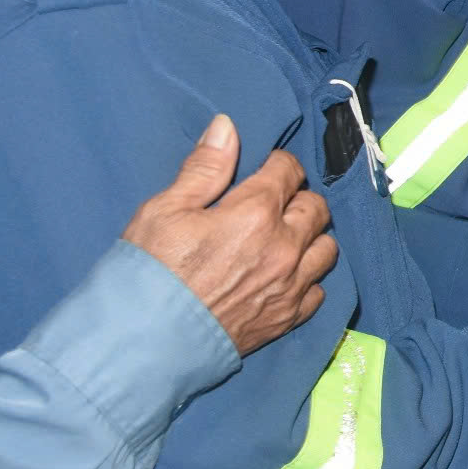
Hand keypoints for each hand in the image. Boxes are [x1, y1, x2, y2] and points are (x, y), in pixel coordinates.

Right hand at [122, 116, 337, 356]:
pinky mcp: (286, 319)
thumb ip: (204, 167)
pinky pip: (318, 291)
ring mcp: (289, 286)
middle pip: (316, 208)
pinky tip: (285, 276)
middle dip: (298, 199)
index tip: (265, 171)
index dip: (277, 166)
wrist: (141, 342)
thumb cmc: (147, 272)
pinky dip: (308, 280)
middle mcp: (283, 247)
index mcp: (255, 213)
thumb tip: (227, 126)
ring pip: (327, 249)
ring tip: (285, 238)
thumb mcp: (165, 209)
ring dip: (310, 238)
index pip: (288, 171)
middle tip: (274, 204)